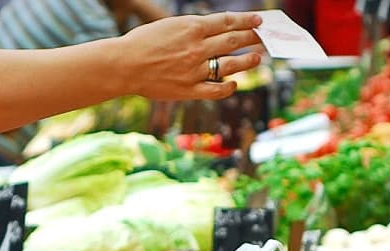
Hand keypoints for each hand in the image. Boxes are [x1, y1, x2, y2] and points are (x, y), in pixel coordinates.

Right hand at [113, 13, 265, 101]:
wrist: (124, 65)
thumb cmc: (142, 42)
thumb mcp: (169, 26)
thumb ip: (192, 30)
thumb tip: (214, 32)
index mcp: (192, 27)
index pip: (227, 22)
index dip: (246, 21)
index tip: (260, 21)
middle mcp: (197, 47)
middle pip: (233, 40)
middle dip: (252, 38)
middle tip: (265, 38)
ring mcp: (195, 70)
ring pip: (230, 64)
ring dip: (248, 60)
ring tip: (258, 57)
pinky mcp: (189, 89)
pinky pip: (217, 90)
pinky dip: (229, 86)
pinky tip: (235, 83)